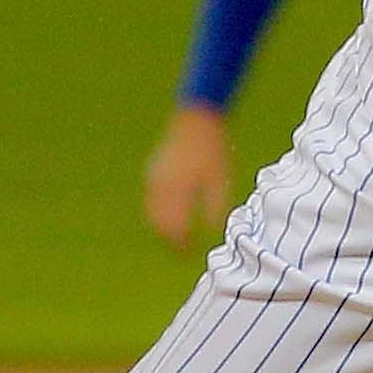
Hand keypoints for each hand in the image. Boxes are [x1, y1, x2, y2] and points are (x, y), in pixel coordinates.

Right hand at [143, 104, 233, 251]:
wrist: (198, 118)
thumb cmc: (214, 149)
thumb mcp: (221, 180)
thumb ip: (215, 207)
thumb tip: (211, 230)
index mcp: (177, 191)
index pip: (174, 228)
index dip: (180, 244)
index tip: (189, 254)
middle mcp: (160, 186)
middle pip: (158, 224)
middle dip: (169, 239)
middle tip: (182, 250)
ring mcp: (154, 177)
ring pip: (151, 213)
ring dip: (162, 227)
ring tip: (177, 236)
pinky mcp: (153, 171)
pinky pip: (151, 200)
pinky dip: (158, 213)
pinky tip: (171, 215)